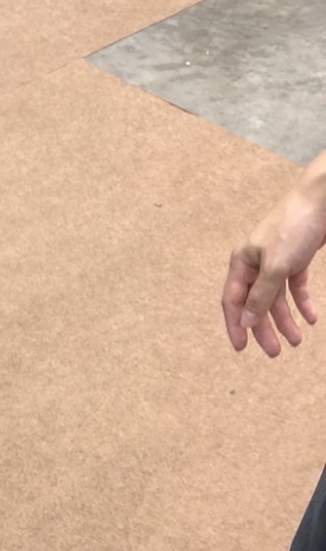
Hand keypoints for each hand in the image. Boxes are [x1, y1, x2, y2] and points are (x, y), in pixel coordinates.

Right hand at [222, 158, 325, 355]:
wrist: (322, 198)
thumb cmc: (294, 227)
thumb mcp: (276, 266)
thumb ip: (260, 296)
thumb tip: (246, 322)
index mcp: (242, 264)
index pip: (233, 302)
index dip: (236, 326)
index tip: (242, 349)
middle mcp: (255, 265)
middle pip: (256, 304)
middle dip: (266, 329)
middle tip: (276, 352)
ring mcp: (276, 263)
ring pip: (277, 299)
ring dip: (287, 320)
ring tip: (297, 340)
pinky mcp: (296, 259)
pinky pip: (296, 288)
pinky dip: (303, 303)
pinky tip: (312, 317)